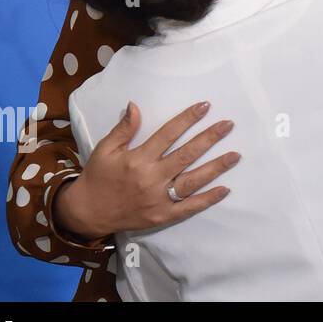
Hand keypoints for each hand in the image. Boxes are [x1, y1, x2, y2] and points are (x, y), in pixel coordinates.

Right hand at [54, 100, 239, 239]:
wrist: (87, 213)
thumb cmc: (98, 177)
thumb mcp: (105, 149)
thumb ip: (123, 129)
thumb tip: (135, 105)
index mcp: (138, 159)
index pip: (169, 133)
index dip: (188, 118)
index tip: (205, 106)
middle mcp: (151, 178)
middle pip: (187, 154)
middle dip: (210, 138)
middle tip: (228, 125)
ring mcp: (159, 198)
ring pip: (193, 181)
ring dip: (216, 167)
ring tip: (235, 155)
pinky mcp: (162, 216)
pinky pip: (189, 207)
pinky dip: (208, 199)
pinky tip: (225, 189)